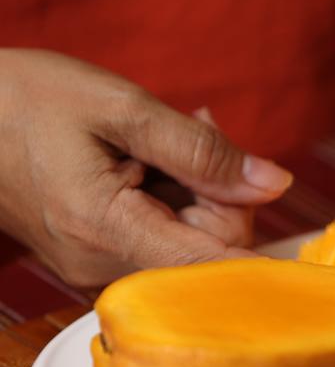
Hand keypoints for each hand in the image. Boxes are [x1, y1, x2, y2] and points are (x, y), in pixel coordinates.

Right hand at [0, 50, 292, 286]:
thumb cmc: (29, 101)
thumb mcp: (122, 109)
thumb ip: (202, 151)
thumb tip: (273, 184)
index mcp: (107, 228)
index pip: (210, 264)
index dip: (251, 237)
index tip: (264, 208)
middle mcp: (103, 263)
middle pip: (209, 250)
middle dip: (220, 189)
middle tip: (195, 128)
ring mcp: (98, 265)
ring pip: (189, 241)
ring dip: (196, 186)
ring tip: (160, 137)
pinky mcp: (98, 256)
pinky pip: (162, 235)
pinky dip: (172, 195)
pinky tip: (151, 157)